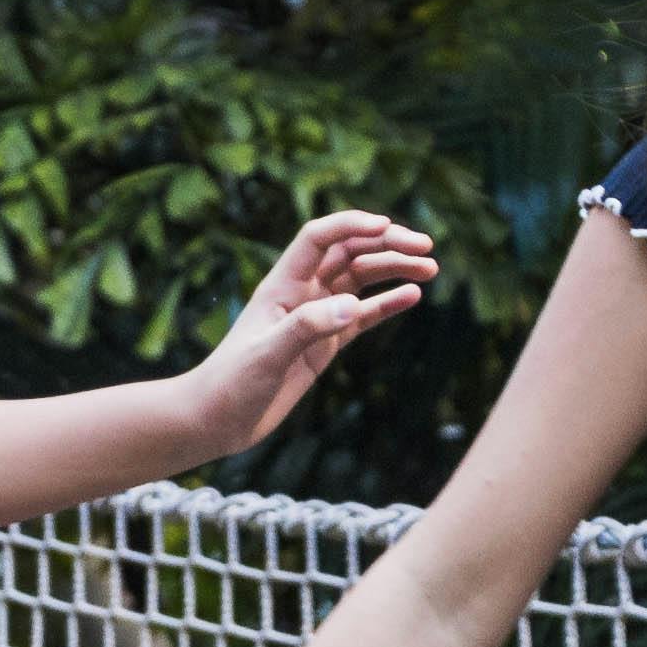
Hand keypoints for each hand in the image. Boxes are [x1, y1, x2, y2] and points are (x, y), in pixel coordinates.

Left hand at [191, 212, 443, 453]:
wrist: (215, 421)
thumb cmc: (230, 384)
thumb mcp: (267, 355)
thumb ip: (307, 328)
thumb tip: (351, 306)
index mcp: (281, 286)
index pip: (319, 238)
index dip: (352, 225)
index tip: (387, 228)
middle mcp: (300, 295)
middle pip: (348, 253)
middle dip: (386, 245)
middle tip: (425, 248)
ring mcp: (315, 318)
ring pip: (360, 282)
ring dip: (393, 270)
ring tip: (430, 268)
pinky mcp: (323, 345)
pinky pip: (362, 317)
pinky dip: (387, 304)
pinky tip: (412, 295)